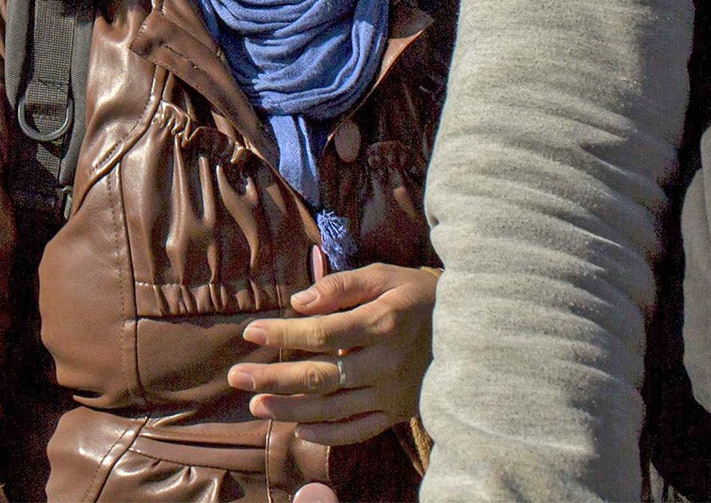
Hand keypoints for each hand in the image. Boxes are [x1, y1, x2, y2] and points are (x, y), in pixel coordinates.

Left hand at [227, 262, 439, 445]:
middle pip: (322, 376)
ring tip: (257, 406)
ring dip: (292, 409)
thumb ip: (339, 287)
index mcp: (381, 324)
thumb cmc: (418, 295)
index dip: (283, 334)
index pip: (321, 333)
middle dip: (275, 378)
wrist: (474, 329)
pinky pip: (361, 429)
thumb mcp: (383, 276)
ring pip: (335, 408)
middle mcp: (387, 364)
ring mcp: (394, 393)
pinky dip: (330, 434)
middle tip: (236, 378)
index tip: (250, 332)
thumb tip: (298, 303)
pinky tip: (300, 431)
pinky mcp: (400, 411)